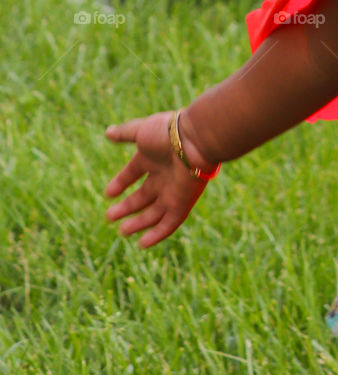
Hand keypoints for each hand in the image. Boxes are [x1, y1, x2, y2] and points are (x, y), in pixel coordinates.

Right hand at [104, 112, 211, 246]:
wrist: (194, 141)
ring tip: (122, 231)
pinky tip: (143, 243)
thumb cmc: (168, 133)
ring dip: (139, 223)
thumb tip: (107, 132)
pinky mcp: (183, 203)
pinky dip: (157, 234)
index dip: (120, 183)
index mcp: (153, 158)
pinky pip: (170, 223)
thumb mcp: (141, 131)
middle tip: (109, 217)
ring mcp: (173, 190)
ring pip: (154, 212)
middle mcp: (163, 175)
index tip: (108, 193)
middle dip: (127, 208)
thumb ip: (124, 133)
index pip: (133, 173)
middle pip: (143, 196)